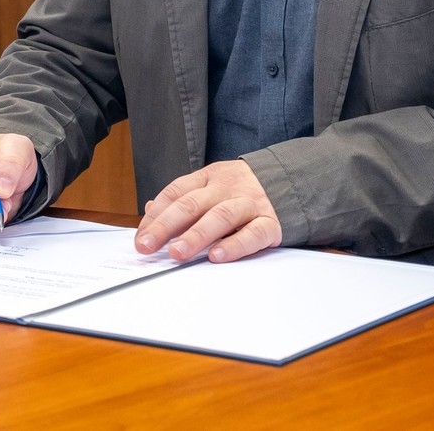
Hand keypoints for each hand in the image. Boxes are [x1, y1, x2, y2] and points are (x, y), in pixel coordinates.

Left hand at [135, 159, 281, 262]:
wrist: (292, 179)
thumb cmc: (241, 190)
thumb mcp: (211, 186)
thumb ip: (182, 199)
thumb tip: (151, 211)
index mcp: (208, 178)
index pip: (176, 193)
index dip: (156, 215)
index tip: (141, 237)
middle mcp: (226, 188)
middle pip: (192, 204)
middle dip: (166, 226)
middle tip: (148, 246)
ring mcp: (249, 203)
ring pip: (220, 217)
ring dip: (196, 236)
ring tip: (177, 253)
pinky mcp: (271, 222)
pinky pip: (253, 233)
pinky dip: (235, 245)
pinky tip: (217, 257)